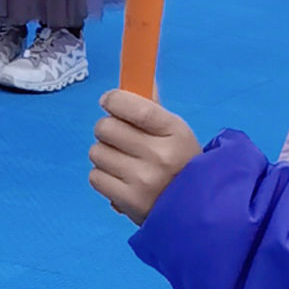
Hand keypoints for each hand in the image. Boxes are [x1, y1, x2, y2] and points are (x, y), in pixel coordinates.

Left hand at [89, 87, 200, 223]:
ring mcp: (142, 180)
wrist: (193, 211)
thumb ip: (152, 109)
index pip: (134, 107)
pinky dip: (103, 177)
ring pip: (96, 152)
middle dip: (107, 130)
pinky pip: (95, 177)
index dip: (114, 100)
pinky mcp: (127, 200)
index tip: (108, 101)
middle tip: (118, 138)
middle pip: (106, 127)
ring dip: (104, 155)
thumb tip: (137, 78)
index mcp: (174, 132)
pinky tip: (119, 179)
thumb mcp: (177, 134)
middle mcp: (159, 155)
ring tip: (121, 163)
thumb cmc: (181, 165)